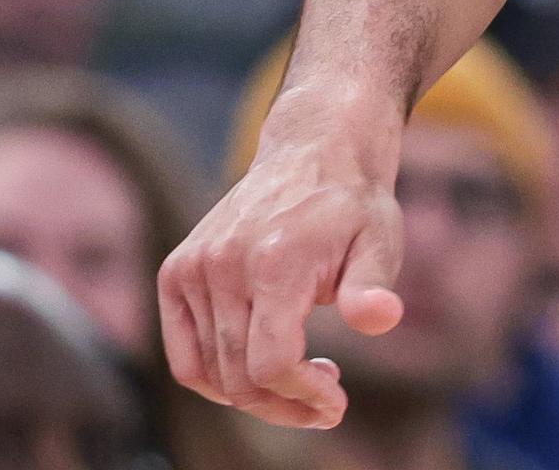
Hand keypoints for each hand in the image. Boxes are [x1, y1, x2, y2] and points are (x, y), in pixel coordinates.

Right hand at [159, 125, 404, 427]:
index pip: (272, 363)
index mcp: (274, 263)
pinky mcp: (175, 272)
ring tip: (302, 381)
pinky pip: (184, 352)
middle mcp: (221, 266)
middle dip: (284, 405)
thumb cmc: (353, 206)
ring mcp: (192, 269)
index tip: (336, 406)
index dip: (304, 398)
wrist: (314, 152)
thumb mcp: (380, 240)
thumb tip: (383, 318)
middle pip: (238, 376)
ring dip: (253, 396)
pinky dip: (215, 377)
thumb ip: (374, 286)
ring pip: (207, 371)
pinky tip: (259, 374)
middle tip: (326, 403)